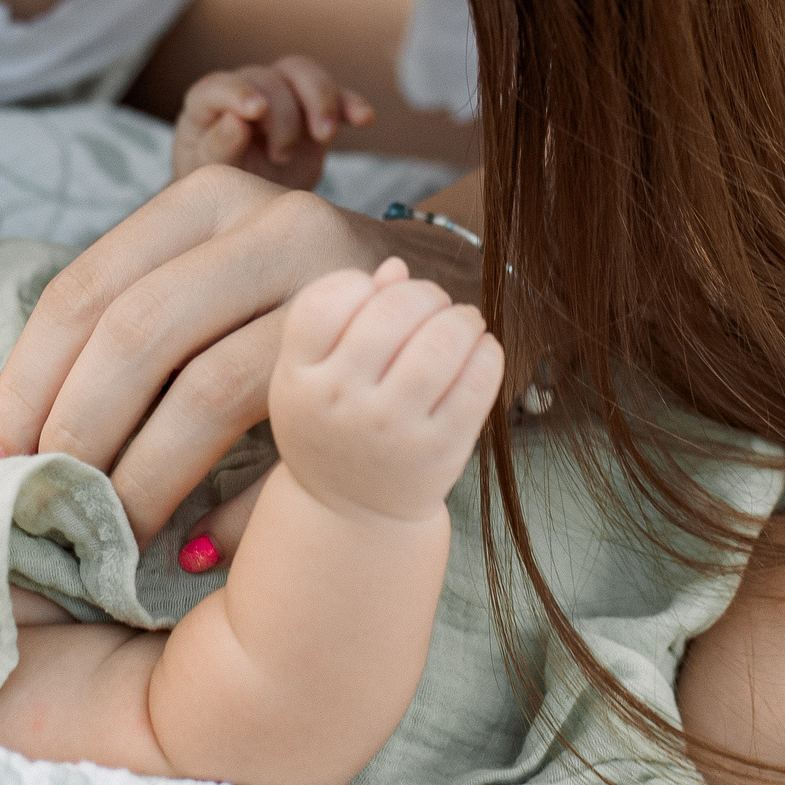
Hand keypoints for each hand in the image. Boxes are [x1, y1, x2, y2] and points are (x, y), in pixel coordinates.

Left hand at [0, 166, 480, 542]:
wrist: (464, 302)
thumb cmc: (305, 314)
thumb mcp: (219, 285)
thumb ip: (137, 327)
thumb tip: (12, 435)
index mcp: (201, 199)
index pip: (85, 288)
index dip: (26, 378)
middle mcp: (267, 219)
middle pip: (135, 331)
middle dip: (75, 431)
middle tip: (41, 507)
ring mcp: (333, 276)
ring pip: (206, 386)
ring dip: (144, 478)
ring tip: (108, 539)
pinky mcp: (385, 346)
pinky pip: (286, 436)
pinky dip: (231, 501)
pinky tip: (195, 545)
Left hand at [171, 55, 373, 188]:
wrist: (250, 204)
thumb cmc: (218, 187)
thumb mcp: (210, 177)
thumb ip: (218, 150)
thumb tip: (235, 122)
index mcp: (207, 105)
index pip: (218, 87)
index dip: (238, 93)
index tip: (256, 110)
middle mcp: (243, 91)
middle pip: (269, 79)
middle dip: (282, 116)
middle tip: (281, 155)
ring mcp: (280, 96)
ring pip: (302, 73)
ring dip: (319, 100)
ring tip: (325, 137)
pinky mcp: (312, 111)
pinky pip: (334, 95)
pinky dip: (349, 103)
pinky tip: (364, 118)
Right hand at [268, 258, 501, 523]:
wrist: (349, 514)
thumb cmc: (332, 426)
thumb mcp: (313, 376)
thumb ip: (344, 318)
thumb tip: (396, 270)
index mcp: (297, 378)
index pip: (326, 299)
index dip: (359, 284)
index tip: (376, 296)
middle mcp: (340, 402)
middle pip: (391, 311)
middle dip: (423, 293)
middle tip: (434, 302)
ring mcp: (391, 428)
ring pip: (440, 341)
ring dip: (461, 318)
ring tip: (463, 322)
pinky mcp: (440, 449)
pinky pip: (478, 380)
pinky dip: (487, 352)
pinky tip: (480, 350)